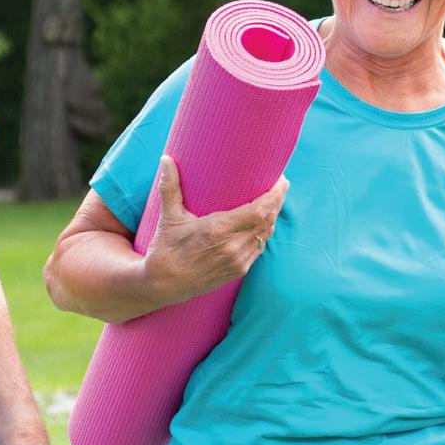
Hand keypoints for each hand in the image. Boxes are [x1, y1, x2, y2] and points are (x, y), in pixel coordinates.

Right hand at [138, 155, 285, 304]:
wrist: (163, 285)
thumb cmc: (165, 249)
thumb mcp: (168, 217)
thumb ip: (170, 187)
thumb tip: (166, 159)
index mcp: (219, 230)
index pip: (259, 211)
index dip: (274, 196)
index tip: (281, 181)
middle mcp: (233, 247)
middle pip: (268, 221)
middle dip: (277, 202)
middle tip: (280, 185)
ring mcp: (238, 261)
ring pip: (266, 235)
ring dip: (272, 217)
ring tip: (274, 200)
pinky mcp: (239, 271)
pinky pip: (259, 248)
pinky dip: (264, 233)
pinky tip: (264, 223)